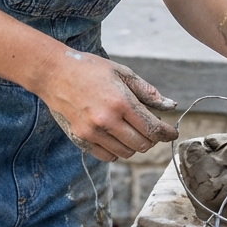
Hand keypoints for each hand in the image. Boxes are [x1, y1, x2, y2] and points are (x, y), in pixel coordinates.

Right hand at [39, 49, 177, 162]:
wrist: (54, 74)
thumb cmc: (91, 69)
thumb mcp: (122, 73)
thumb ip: (147, 92)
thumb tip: (171, 106)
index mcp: (120, 101)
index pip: (152, 128)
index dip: (167, 133)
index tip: (172, 133)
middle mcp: (107, 121)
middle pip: (142, 144)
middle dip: (152, 138)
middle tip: (150, 127)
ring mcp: (92, 133)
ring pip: (126, 153)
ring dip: (134, 144)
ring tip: (131, 129)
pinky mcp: (81, 140)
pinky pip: (108, 156)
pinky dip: (117, 150)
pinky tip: (116, 135)